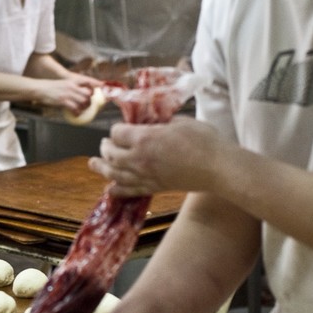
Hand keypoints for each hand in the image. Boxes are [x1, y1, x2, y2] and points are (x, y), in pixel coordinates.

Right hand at [33, 77, 94, 114]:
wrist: (40, 89)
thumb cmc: (50, 87)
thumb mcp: (63, 83)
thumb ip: (72, 87)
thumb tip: (80, 93)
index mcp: (72, 81)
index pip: (88, 81)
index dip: (96, 84)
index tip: (102, 86)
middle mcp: (72, 86)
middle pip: (88, 93)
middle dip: (89, 100)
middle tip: (87, 104)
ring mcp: (68, 94)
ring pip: (83, 101)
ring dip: (84, 107)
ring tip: (81, 109)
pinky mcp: (63, 101)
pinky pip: (75, 108)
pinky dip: (77, 112)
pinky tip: (75, 113)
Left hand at [90, 116, 223, 196]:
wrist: (218, 168)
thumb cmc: (203, 140)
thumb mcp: (179, 121)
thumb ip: (159, 121)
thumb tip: (150, 121)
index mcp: (144, 138)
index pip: (117, 133)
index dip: (117, 129)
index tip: (120, 127)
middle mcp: (139, 159)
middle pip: (111, 154)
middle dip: (106, 147)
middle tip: (105, 144)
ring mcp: (145, 176)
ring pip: (114, 174)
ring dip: (101, 168)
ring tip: (93, 163)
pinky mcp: (153, 188)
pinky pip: (129, 190)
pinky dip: (117, 189)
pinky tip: (110, 189)